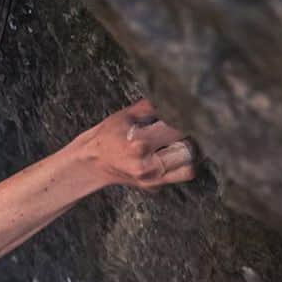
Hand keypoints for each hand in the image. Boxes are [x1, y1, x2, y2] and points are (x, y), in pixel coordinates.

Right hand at [78, 99, 197, 189]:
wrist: (90, 162)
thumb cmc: (107, 137)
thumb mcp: (126, 115)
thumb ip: (153, 105)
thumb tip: (177, 95)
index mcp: (139, 144)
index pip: (177, 129)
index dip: (188, 119)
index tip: (191, 113)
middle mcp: (147, 165)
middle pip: (188, 150)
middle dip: (190, 137)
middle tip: (188, 128)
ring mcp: (151, 179)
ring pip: (190, 168)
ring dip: (190, 154)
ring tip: (183, 142)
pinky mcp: (153, 187)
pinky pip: (180, 176)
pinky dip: (182, 165)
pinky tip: (174, 154)